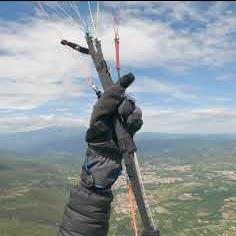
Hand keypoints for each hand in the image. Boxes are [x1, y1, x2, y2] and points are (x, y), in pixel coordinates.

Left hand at [81, 73, 142, 190]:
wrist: (104, 159)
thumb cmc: (96, 139)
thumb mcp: (98, 117)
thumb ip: (107, 101)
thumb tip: (120, 88)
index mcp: (104, 107)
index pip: (115, 91)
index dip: (123, 82)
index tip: (131, 77)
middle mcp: (114, 112)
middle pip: (128, 100)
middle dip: (126, 105)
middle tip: (120, 114)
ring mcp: (124, 121)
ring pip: (135, 110)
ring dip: (132, 114)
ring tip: (126, 123)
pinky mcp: (131, 130)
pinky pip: (139, 121)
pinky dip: (136, 123)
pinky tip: (131, 128)